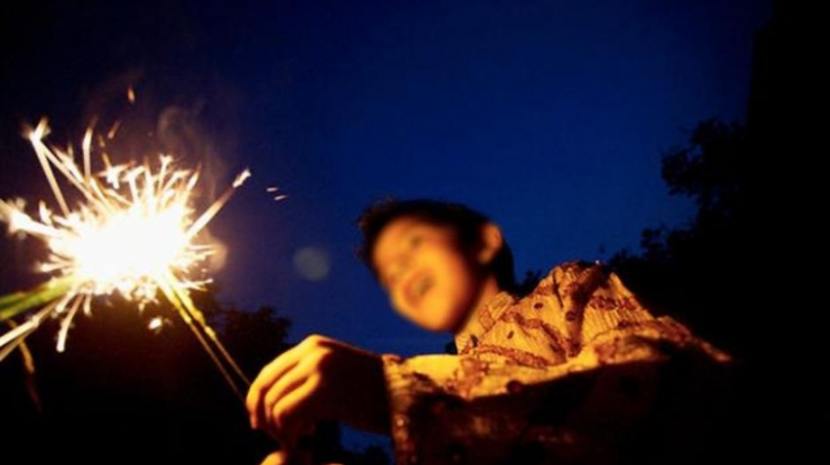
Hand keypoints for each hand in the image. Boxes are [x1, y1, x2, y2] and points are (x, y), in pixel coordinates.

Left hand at [246, 334, 389, 445]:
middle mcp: (313, 352)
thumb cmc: (370, 392)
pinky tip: (306, 438)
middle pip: (266, 388)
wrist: (403, 395)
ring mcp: (318, 369)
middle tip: (276, 436)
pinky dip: (290, 433)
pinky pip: (287, 415)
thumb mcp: (334, 372)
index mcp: (313, 345)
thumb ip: (306, 376)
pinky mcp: (323, 390)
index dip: (257, 399)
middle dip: (264, 417)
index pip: (269, 372)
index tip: (260, 422)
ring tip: (297, 438)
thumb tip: (269, 399)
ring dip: (279, 428)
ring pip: (274, 404)